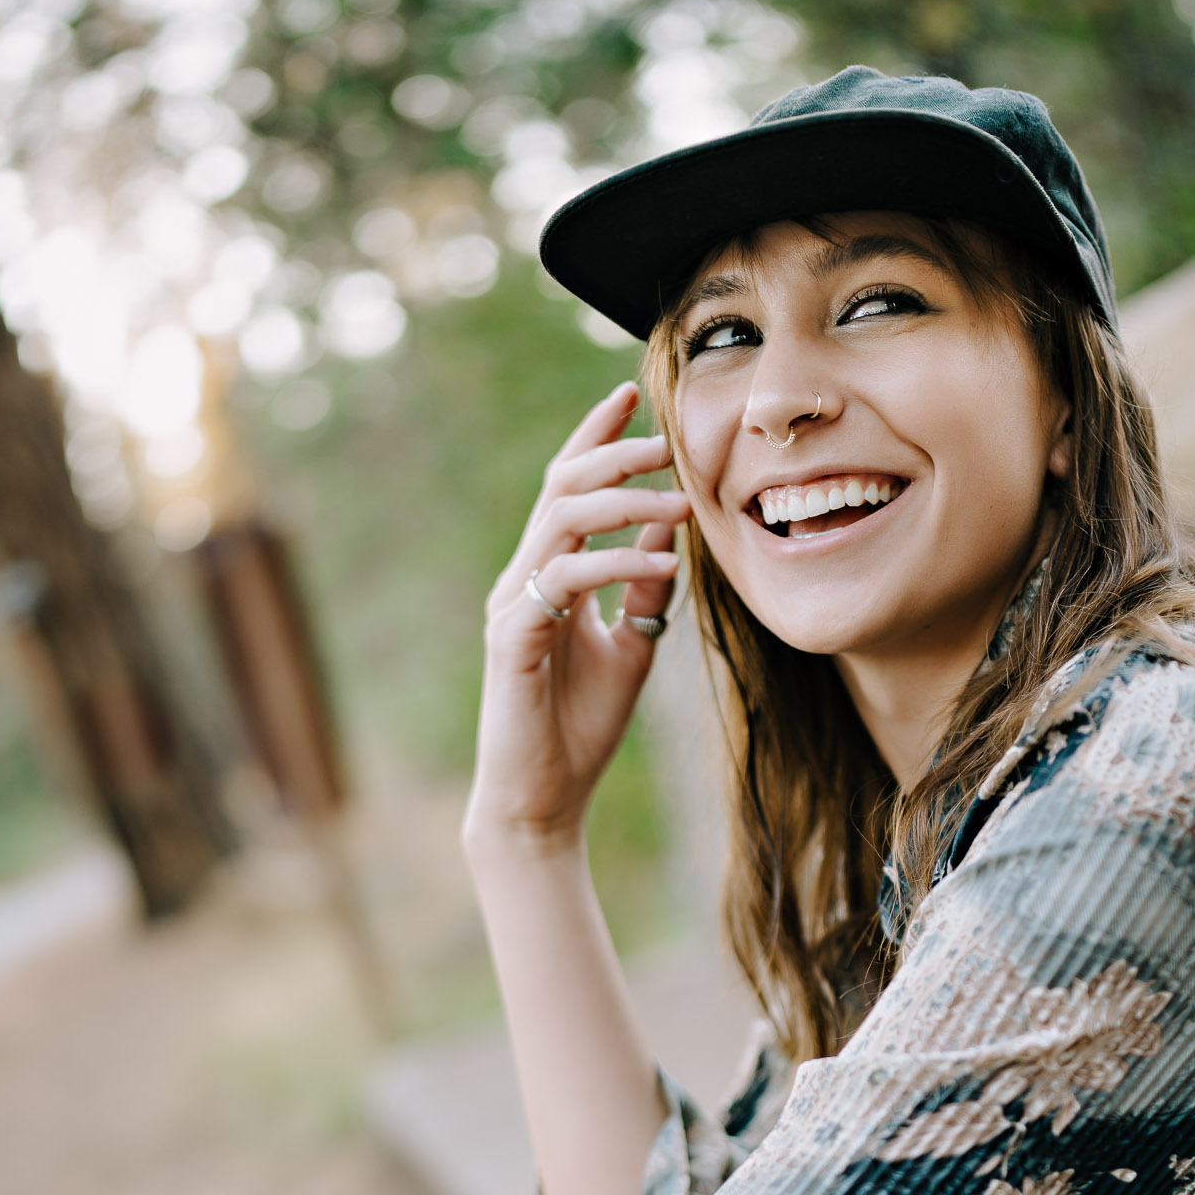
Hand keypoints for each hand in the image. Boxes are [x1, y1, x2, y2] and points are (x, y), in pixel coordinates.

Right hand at [468, 380, 690, 852]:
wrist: (541, 799)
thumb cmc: (580, 728)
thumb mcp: (631, 643)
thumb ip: (645, 584)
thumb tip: (672, 527)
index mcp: (547, 574)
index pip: (567, 486)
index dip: (596, 436)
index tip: (632, 396)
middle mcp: (522, 578)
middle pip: (560, 485)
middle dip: (613, 452)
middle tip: (666, 439)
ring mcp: (513, 605)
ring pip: (561, 521)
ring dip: (625, 503)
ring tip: (681, 502)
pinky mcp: (514, 639)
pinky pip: (564, 579)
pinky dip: (616, 564)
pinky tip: (660, 563)